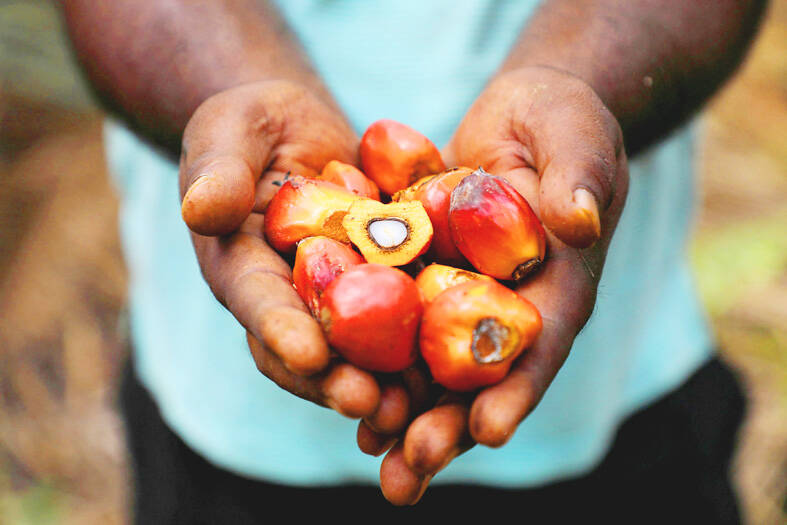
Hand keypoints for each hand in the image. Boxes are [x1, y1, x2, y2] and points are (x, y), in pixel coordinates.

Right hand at [178, 80, 412, 424]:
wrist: (302, 131)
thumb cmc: (252, 125)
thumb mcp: (230, 132)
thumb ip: (217, 168)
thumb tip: (200, 208)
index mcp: (241, 266)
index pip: (256, 301)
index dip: (279, 329)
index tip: (308, 354)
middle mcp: (287, 297)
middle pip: (308, 347)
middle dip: (335, 379)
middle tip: (368, 403)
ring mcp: (336, 297)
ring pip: (356, 349)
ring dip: (382, 381)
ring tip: (414, 407)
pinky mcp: (380, 286)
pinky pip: (401, 318)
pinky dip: (423, 344)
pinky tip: (454, 364)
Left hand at [375, 66, 629, 503]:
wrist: (523, 116)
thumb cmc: (561, 120)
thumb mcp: (574, 134)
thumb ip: (579, 175)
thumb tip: (578, 219)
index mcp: (559, 283)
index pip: (543, 342)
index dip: (519, 387)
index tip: (489, 431)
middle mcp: (514, 306)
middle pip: (485, 376)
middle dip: (451, 427)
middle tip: (411, 471)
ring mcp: (470, 300)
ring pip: (439, 369)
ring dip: (409, 418)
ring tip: (380, 466)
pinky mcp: (432, 282)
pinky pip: (403, 330)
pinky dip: (379, 365)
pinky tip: (345, 396)